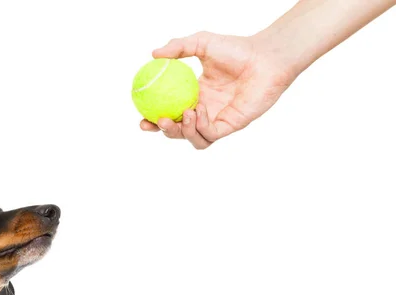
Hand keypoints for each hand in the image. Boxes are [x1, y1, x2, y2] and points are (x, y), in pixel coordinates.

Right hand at [141, 32, 296, 148]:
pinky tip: (197, 112)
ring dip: (182, 132)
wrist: (265, 58)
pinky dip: (199, 127)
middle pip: (177, 131)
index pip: (170, 113)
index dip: (153, 120)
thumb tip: (153, 54)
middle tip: (156, 121)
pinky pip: (208, 135)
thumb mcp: (202, 43)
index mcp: (194, 95)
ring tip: (184, 113)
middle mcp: (203, 111)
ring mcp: (216, 120)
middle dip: (163, 131)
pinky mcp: (229, 126)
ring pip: (192, 138)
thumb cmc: (237, 49)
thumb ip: (178, 48)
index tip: (141, 118)